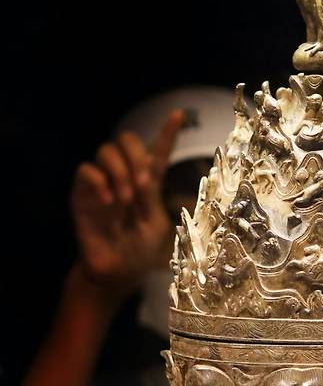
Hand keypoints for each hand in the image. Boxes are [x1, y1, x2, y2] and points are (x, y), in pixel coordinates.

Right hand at [70, 109, 184, 301]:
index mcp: (146, 182)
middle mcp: (123, 176)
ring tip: (126, 199)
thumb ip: (152, 196)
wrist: (117, 270)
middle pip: (126, 139)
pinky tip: (109, 202)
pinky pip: (86, 171)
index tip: (178, 115)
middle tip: (142, 184)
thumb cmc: (139, 250)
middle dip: (136, 155)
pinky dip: (100, 182)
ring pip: (105, 150)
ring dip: (120, 171)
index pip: (158, 151)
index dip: (167, 132)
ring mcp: (101, 182)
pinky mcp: (81, 194)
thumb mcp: (156, 223)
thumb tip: (145, 174)